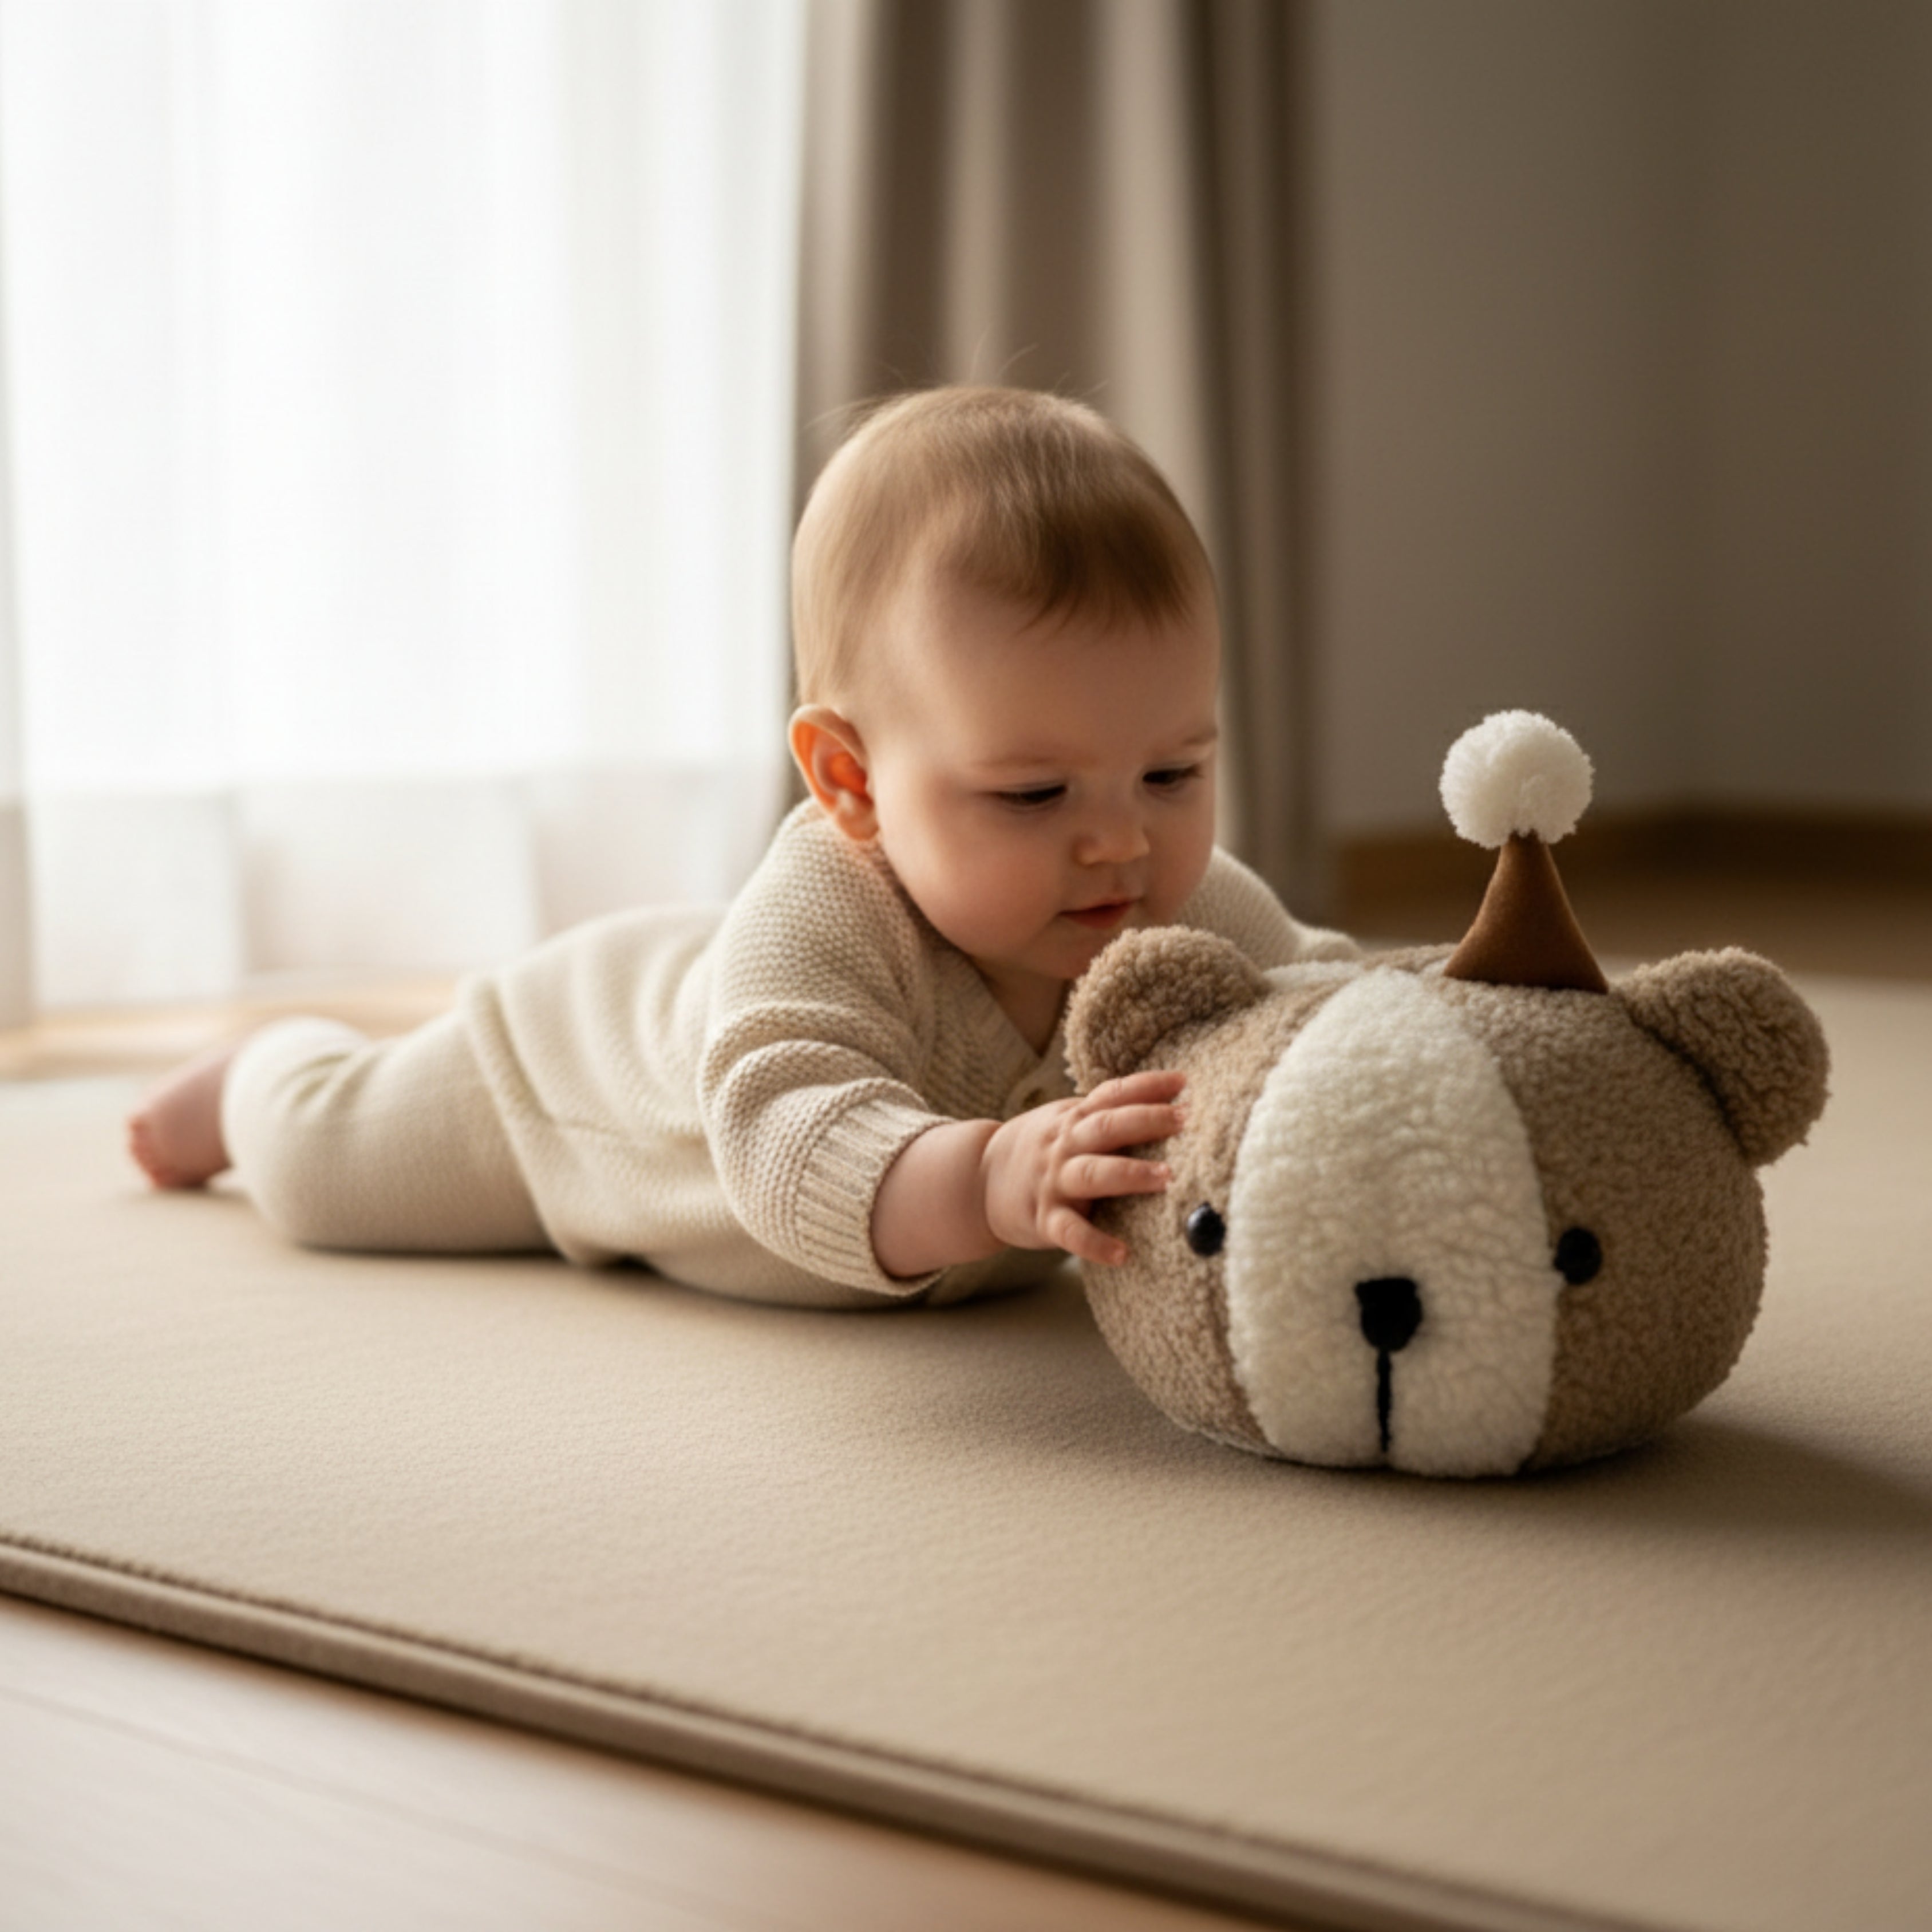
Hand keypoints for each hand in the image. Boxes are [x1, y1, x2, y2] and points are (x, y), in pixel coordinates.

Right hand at [980, 1069, 1187, 1266]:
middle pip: (1106, 1127)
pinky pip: (1070, 1232)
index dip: (1146, 1086)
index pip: (1112, 1094)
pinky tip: (1122, 1254)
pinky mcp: (1044, 1219)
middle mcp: (1064, 1144)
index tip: (1183, 1082)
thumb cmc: (1044, 1149)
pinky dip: (1095, 1243)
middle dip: (1146, 1122)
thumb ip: (1108, 1114)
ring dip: (1129, 1174)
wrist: (980, 1178)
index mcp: (1074, 1118)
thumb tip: (1173, 1104)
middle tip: (1185, 1121)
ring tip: (1167, 1178)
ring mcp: (1053, 1181)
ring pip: (1092, 1174)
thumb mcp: (1068, 1122)